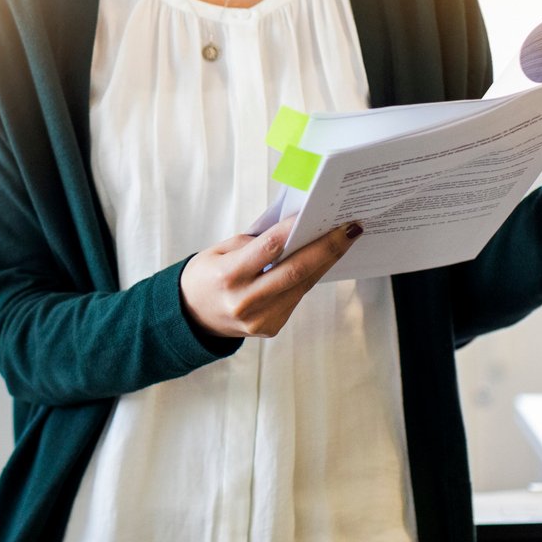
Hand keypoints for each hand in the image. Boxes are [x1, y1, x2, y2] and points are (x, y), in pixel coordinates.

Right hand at [178, 215, 361, 340]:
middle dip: (327, 248)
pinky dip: (309, 277)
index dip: (294, 230)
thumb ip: (252, 243)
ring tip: (344, 239)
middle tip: (350, 229)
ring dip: (325, 261)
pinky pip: (295, 297)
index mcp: (228, 276)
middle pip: (296, 271)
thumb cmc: (205, 276)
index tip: (316, 213)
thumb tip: (292, 230)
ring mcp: (260, 319)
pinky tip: (321, 260)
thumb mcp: (217, 252)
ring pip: (302, 285)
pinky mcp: (271, 328)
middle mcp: (245, 301)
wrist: (191, 317)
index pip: (268, 248)